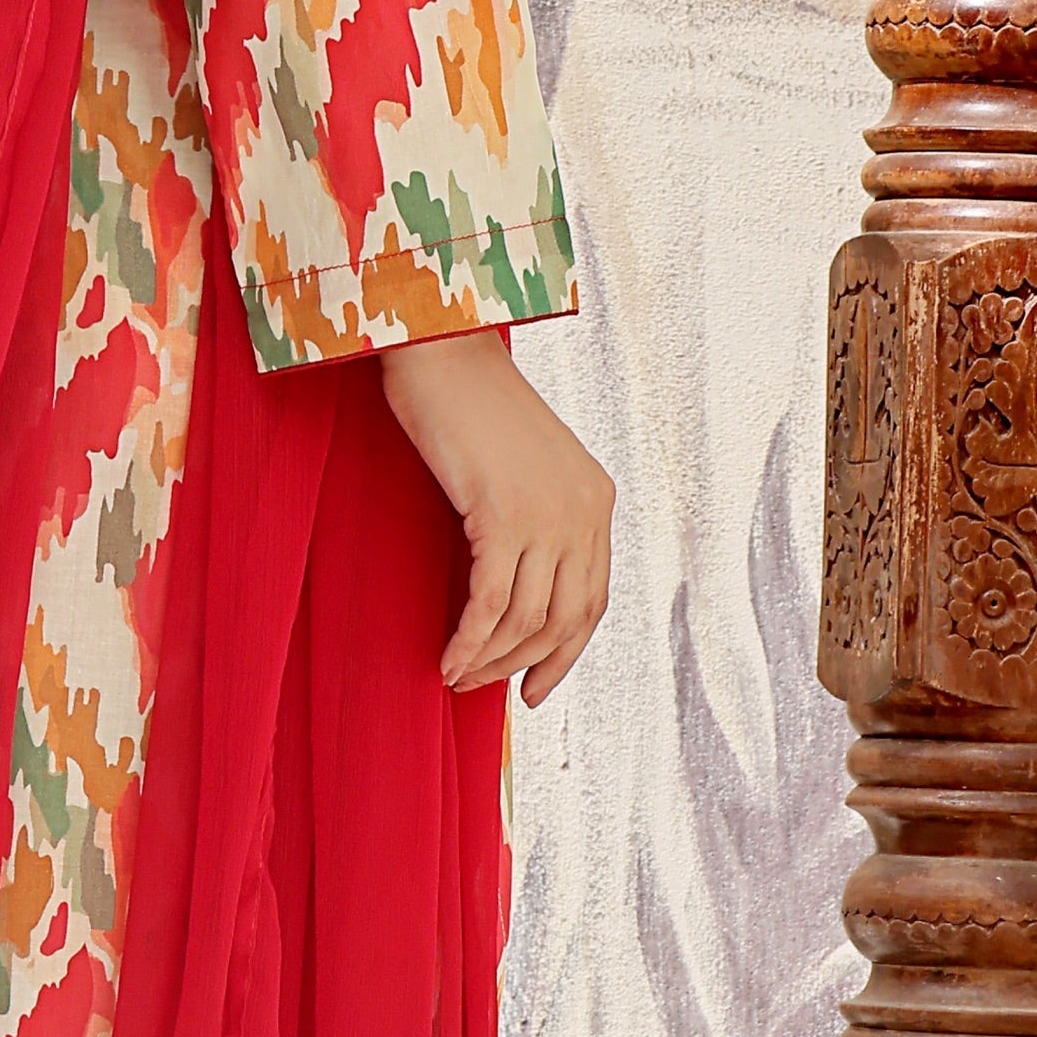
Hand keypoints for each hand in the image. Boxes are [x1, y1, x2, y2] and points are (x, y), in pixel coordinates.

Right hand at [375, 328, 612, 704]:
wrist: (440, 349)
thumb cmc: (466, 403)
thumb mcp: (521, 465)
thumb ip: (533, 517)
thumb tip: (514, 587)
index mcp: (595, 499)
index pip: (592, 600)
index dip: (563, 653)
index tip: (533, 686)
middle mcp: (582, 510)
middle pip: (565, 618)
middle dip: (523, 664)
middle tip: (482, 687)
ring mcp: (546, 514)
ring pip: (525, 618)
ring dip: (488, 658)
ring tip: (454, 675)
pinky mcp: (502, 514)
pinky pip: (489, 602)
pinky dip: (468, 639)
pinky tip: (447, 656)